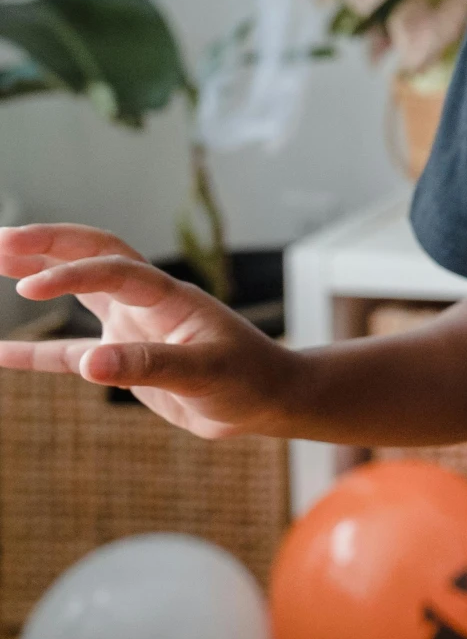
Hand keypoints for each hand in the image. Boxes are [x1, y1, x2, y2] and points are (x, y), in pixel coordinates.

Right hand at [0, 224, 297, 438]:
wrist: (267, 399)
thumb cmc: (249, 378)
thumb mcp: (205, 373)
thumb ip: (150, 366)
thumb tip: (90, 364)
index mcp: (170, 297)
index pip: (115, 269)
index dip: (72, 274)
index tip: (28, 287)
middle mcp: (147, 303)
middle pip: (93, 255)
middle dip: (48, 244)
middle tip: (0, 238)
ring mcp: (132, 327)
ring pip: (78, 291)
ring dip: (40, 272)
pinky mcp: (122, 358)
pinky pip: (68, 353)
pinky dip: (34, 352)